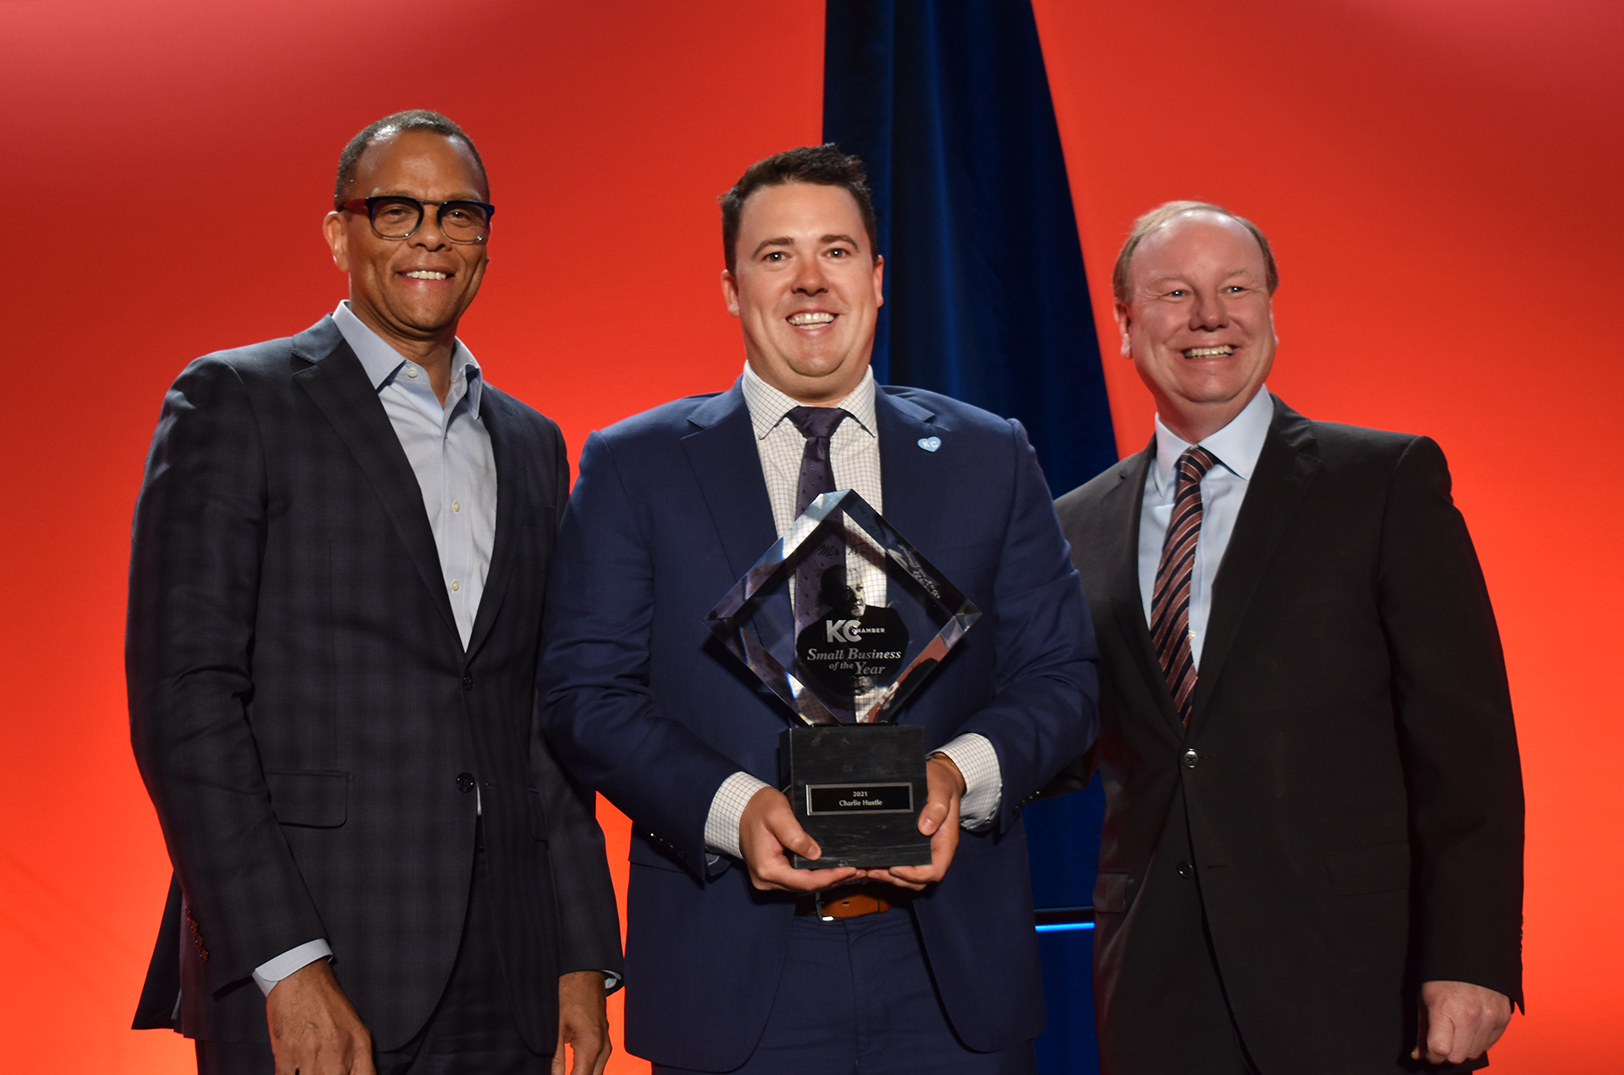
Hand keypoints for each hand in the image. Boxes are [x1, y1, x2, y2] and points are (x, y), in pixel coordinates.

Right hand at [265, 959, 373, 1074]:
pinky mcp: (286, 1053)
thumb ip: (359, 1061)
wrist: (301, 977)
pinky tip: (295, 1069)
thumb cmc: (327, 1003)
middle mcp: (338, 1050)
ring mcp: (311, 1053)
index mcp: (359, 1045)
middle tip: (325, 1071)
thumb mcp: (355, 1030)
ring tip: (310, 1069)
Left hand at [553, 970, 609, 1074]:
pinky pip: (597, 1064)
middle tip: (558, 1074)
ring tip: (563, 1072)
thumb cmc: (570, 992)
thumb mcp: (556, 1027)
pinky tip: (571, 1070)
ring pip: (596, 1073)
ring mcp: (606, 1043)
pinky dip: (585, 1070)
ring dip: (581, 1074)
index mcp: (591, 1046)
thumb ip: (556, 1058)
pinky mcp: (604, 1039)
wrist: (584, 971)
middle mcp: (603, 1048)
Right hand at [738, 786, 858, 891]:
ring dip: (827, 878)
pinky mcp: (775, 874)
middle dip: (833, 879)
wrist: (743, 810)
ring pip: (804, 885)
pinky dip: (817, 875)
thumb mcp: (778, 815)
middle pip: (806, 886)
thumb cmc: (758, 809)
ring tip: (851, 870)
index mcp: (767, 868)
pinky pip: (799, 879)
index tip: (849, 869)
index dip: (830, 877)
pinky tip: (832, 869)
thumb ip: (795, 834)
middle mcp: (767, 879)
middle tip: (857, 871)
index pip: (804, 881)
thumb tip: (815, 853)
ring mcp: (770, 879)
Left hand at [863, 754, 962, 889]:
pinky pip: (902, 864)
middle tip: (873, 870)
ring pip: (909, 876)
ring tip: (868, 869)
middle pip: (919, 880)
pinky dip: (887, 868)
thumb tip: (925, 828)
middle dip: (896, 879)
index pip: (935, 870)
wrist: (940, 778)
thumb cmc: (941, 784)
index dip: (914, 875)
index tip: (895, 868)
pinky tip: (871, 862)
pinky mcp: (912, 846)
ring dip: (889, 877)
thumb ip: (936, 807)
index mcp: (945, 842)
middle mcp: (935, 850)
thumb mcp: (940, 790)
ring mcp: (924, 850)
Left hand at [1412, 980, 1511, 1064]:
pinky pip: (1490, 1044)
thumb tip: (1419, 1054)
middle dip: (1447, 1053)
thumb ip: (1423, 1030)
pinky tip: (1471, 1027)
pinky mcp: (1503, 1018)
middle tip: (1443, 1041)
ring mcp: (1489, 1017)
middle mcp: (1470, 1015)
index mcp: (1445, 1008)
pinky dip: (1479, 1041)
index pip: (1439, 1049)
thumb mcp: (1425, 999)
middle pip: (1458, 1056)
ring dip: (1464, 1047)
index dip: (1432, 1054)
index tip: (1430, 1051)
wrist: (1473, 957)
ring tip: (1457, 1030)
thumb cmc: (1445, 976)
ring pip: (1474, 1053)